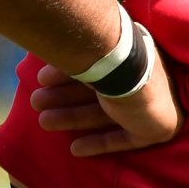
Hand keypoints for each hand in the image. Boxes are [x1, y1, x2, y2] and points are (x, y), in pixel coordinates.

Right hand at [31, 51, 183, 155]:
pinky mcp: (152, 129)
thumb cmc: (103, 52)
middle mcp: (137, 77)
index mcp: (123, 53)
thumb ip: (65, 49)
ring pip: (102, 114)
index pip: (91, 69)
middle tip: (36, 102)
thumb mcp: (78, 47)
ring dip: (72, 118)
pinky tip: (75, 149)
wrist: (131, 73)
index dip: (64, 76)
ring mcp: (146, 104)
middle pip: (94, 93)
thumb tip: (39, 39)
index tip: (42, 79)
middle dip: (63, 99)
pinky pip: (123, 138)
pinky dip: (99, 143)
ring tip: (43, 122)